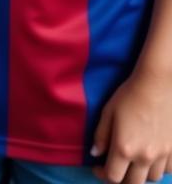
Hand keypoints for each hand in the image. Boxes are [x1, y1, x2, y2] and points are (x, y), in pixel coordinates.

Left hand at [91, 67, 171, 182]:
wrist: (158, 86)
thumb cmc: (129, 96)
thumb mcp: (108, 112)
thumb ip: (101, 136)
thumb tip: (96, 154)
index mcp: (124, 148)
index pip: (113, 176)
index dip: (102, 174)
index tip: (98, 167)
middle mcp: (144, 157)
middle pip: (133, 183)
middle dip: (121, 178)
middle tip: (115, 167)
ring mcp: (163, 156)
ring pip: (151, 178)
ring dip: (140, 174)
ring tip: (133, 162)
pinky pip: (167, 170)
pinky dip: (158, 168)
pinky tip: (151, 158)